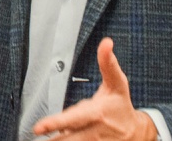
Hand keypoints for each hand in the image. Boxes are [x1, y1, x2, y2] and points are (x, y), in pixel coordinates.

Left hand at [32, 38, 156, 140]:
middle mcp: (91, 133)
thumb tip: (106, 41)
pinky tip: (56, 138)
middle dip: (50, 138)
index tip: (38, 127)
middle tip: (35, 133)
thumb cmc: (121, 106)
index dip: (54, 123)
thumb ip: (108, 64)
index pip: (72, 120)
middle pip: (64, 139)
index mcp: (96, 114)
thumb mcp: (117, 84)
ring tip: (43, 138)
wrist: (136, 134)